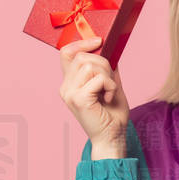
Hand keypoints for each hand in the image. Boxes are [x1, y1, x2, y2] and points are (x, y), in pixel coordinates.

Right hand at [58, 37, 128, 153]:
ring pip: (90, 65)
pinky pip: (98, 78)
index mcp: (70, 83)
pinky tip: (109, 98)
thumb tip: (109, 48)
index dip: (81, 43)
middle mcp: (66, 87)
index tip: (98, 41)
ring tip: (109, 92)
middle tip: (110, 82)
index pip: (66, 53)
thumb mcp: (111, 85)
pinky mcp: (78, 99)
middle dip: (103, 63)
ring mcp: (70, 93)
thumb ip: (107, 68)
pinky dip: (110, 86)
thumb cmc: (112, 115)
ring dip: (107, 76)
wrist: (112, 138)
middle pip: (82, 56)